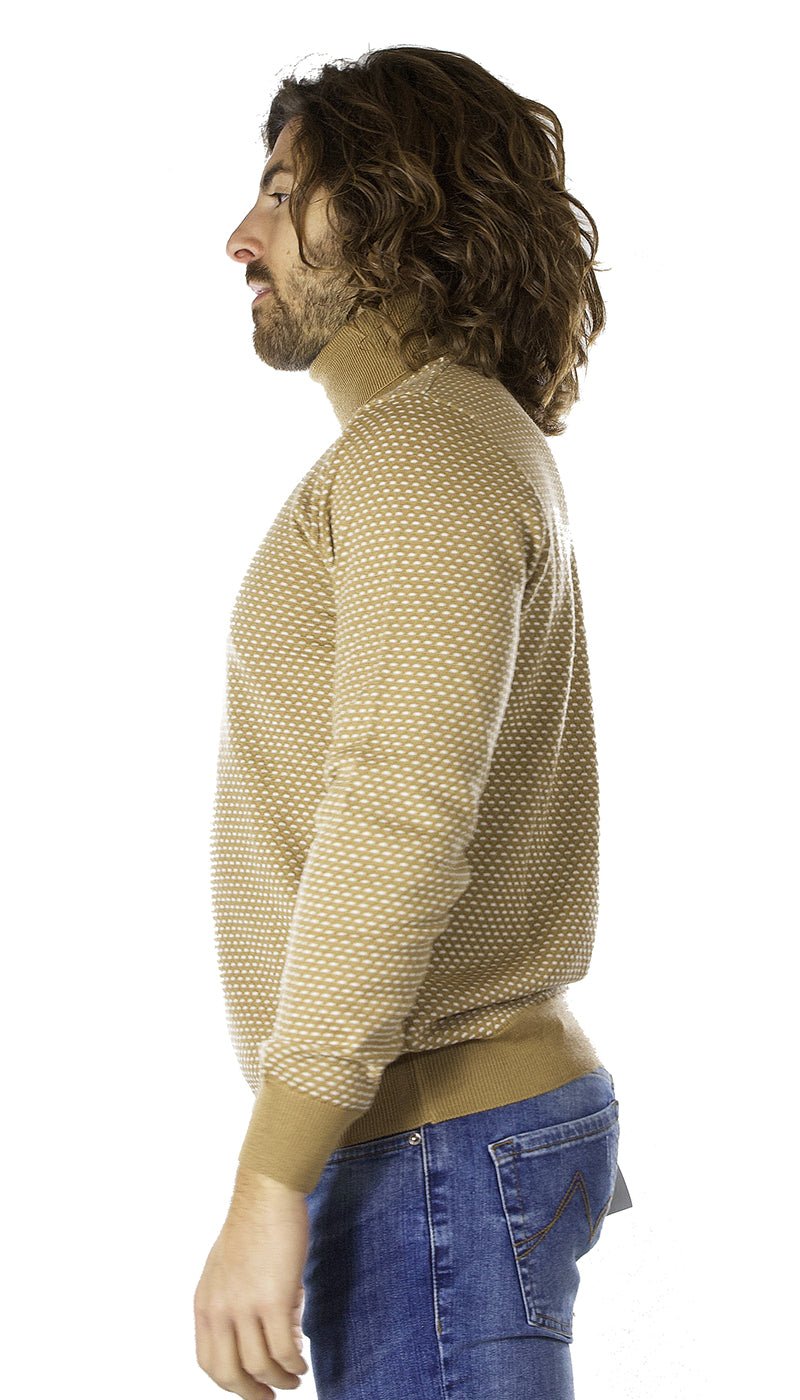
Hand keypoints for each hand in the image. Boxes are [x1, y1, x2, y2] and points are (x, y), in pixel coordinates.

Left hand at [194, 1167, 310, 1397]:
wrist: (268, 1194)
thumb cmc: (254, 1227)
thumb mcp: (225, 1271)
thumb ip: (231, 1305)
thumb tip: (254, 1338)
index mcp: (205, 1304)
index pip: (209, 1362)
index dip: (231, 1384)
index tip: (251, 1389)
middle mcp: (219, 1309)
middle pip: (230, 1374)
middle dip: (253, 1393)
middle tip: (273, 1396)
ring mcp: (245, 1306)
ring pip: (261, 1365)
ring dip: (281, 1380)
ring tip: (295, 1377)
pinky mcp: (274, 1299)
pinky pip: (284, 1349)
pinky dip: (295, 1363)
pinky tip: (303, 1360)